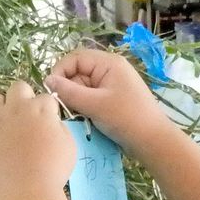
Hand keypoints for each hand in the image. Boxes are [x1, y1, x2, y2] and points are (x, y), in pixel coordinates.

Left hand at [0, 80, 74, 199]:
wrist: (25, 191)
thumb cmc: (53, 170)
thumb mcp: (69, 146)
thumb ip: (59, 128)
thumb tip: (51, 123)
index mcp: (40, 109)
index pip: (45, 97)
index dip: (48, 109)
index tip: (48, 122)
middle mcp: (15, 109)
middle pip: (18, 87)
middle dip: (23, 97)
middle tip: (26, 117)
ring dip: (1, 109)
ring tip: (6, 126)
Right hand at [45, 50, 173, 149]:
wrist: (153, 141)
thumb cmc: (126, 118)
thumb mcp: (94, 104)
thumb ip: (69, 91)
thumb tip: (47, 80)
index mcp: (109, 63)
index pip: (76, 58)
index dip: (61, 71)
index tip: (51, 90)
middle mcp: (110, 70)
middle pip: (78, 73)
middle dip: (69, 90)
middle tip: (66, 109)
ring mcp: (111, 86)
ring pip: (83, 88)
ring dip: (77, 101)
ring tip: (78, 116)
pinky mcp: (112, 101)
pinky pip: (91, 99)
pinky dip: (85, 108)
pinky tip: (86, 120)